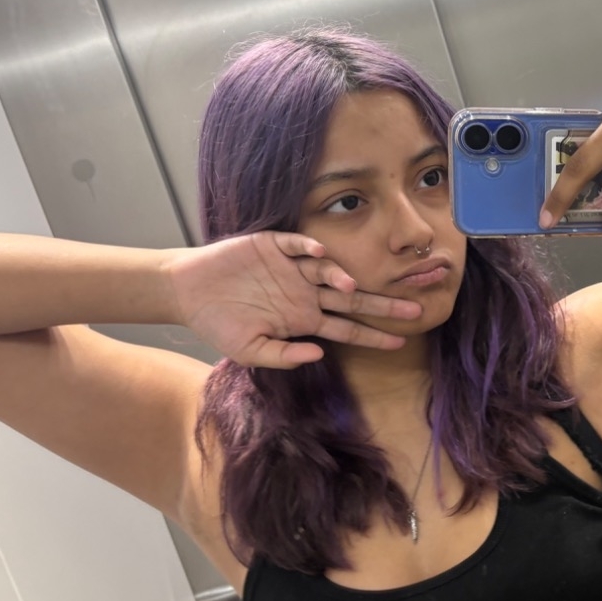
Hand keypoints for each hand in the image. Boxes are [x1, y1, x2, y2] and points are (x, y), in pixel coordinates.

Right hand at [165, 232, 421, 367]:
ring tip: (347, 285)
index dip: (373, 336)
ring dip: (339, 276)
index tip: (401, 342)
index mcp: (304, 319)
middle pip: (352, 300)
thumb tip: (319, 353)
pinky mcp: (273, 247)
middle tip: (415, 308)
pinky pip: (298, 245)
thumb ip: (284, 355)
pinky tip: (318, 254)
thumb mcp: (250, 351)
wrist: (186, 292)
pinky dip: (309, 248)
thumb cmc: (219, 324)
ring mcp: (292, 269)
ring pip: (327, 271)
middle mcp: (305, 293)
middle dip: (383, 305)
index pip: (347, 329)